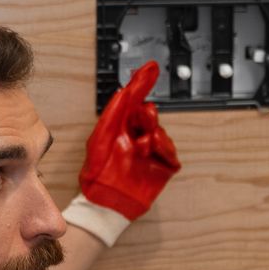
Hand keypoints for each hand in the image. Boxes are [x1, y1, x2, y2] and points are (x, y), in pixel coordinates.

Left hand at [79, 60, 180, 220]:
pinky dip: (163, 149)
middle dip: (147, 115)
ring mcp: (150, 152)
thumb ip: (113, 114)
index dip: (142, 83)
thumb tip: (122, 91)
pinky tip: (151, 150)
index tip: (150, 67)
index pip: (134, 100)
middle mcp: (136, 136)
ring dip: (152, 135)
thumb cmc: (98, 173)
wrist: (105, 202)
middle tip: (143, 118)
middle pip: (150, 114)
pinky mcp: (162, 167)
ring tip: (141, 144)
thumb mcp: (100, 138)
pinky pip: (170, 152)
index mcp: (121, 127)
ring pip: (161, 132)